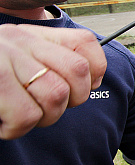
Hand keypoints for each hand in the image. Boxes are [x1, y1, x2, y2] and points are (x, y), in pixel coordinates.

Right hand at [0, 25, 106, 139]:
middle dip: (69, 103)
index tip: (81, 90)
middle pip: (77, 73)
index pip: (85, 44)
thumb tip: (94, 78)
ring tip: (18, 117)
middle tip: (43, 110)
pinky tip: (1, 124)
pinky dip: (15, 128)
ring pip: (55, 97)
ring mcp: (3, 59)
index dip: (95, 72)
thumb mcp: (15, 61)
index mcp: (31, 36)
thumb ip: (50, 63)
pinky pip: (25, 116)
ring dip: (41, 118)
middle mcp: (19, 41)